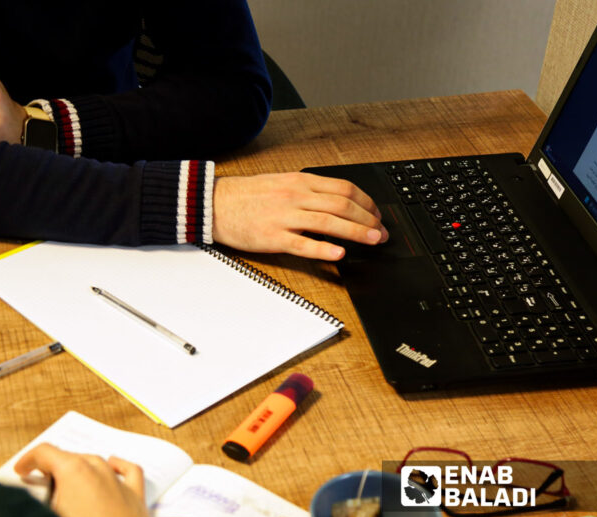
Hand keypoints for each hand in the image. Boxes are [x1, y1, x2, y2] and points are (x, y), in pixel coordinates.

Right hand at [15, 443, 150, 516]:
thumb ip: (36, 504)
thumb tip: (29, 503)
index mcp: (72, 471)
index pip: (44, 453)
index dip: (28, 460)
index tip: (22, 470)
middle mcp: (97, 470)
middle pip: (69, 457)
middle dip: (52, 467)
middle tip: (40, 479)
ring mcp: (117, 482)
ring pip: (95, 463)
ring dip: (79, 468)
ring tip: (68, 480)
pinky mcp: (134, 497)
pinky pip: (128, 471)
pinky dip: (119, 465)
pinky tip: (113, 464)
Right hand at [212, 172, 387, 260]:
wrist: (214, 203)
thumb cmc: (247, 196)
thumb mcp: (281, 183)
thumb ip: (309, 191)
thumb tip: (338, 202)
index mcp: (300, 181)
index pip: (344, 189)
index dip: (367, 202)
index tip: (376, 214)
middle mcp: (296, 196)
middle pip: (343, 205)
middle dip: (368, 219)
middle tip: (381, 232)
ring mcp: (285, 217)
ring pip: (329, 223)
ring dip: (356, 232)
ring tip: (373, 240)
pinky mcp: (273, 237)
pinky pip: (303, 244)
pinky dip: (324, 249)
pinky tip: (340, 254)